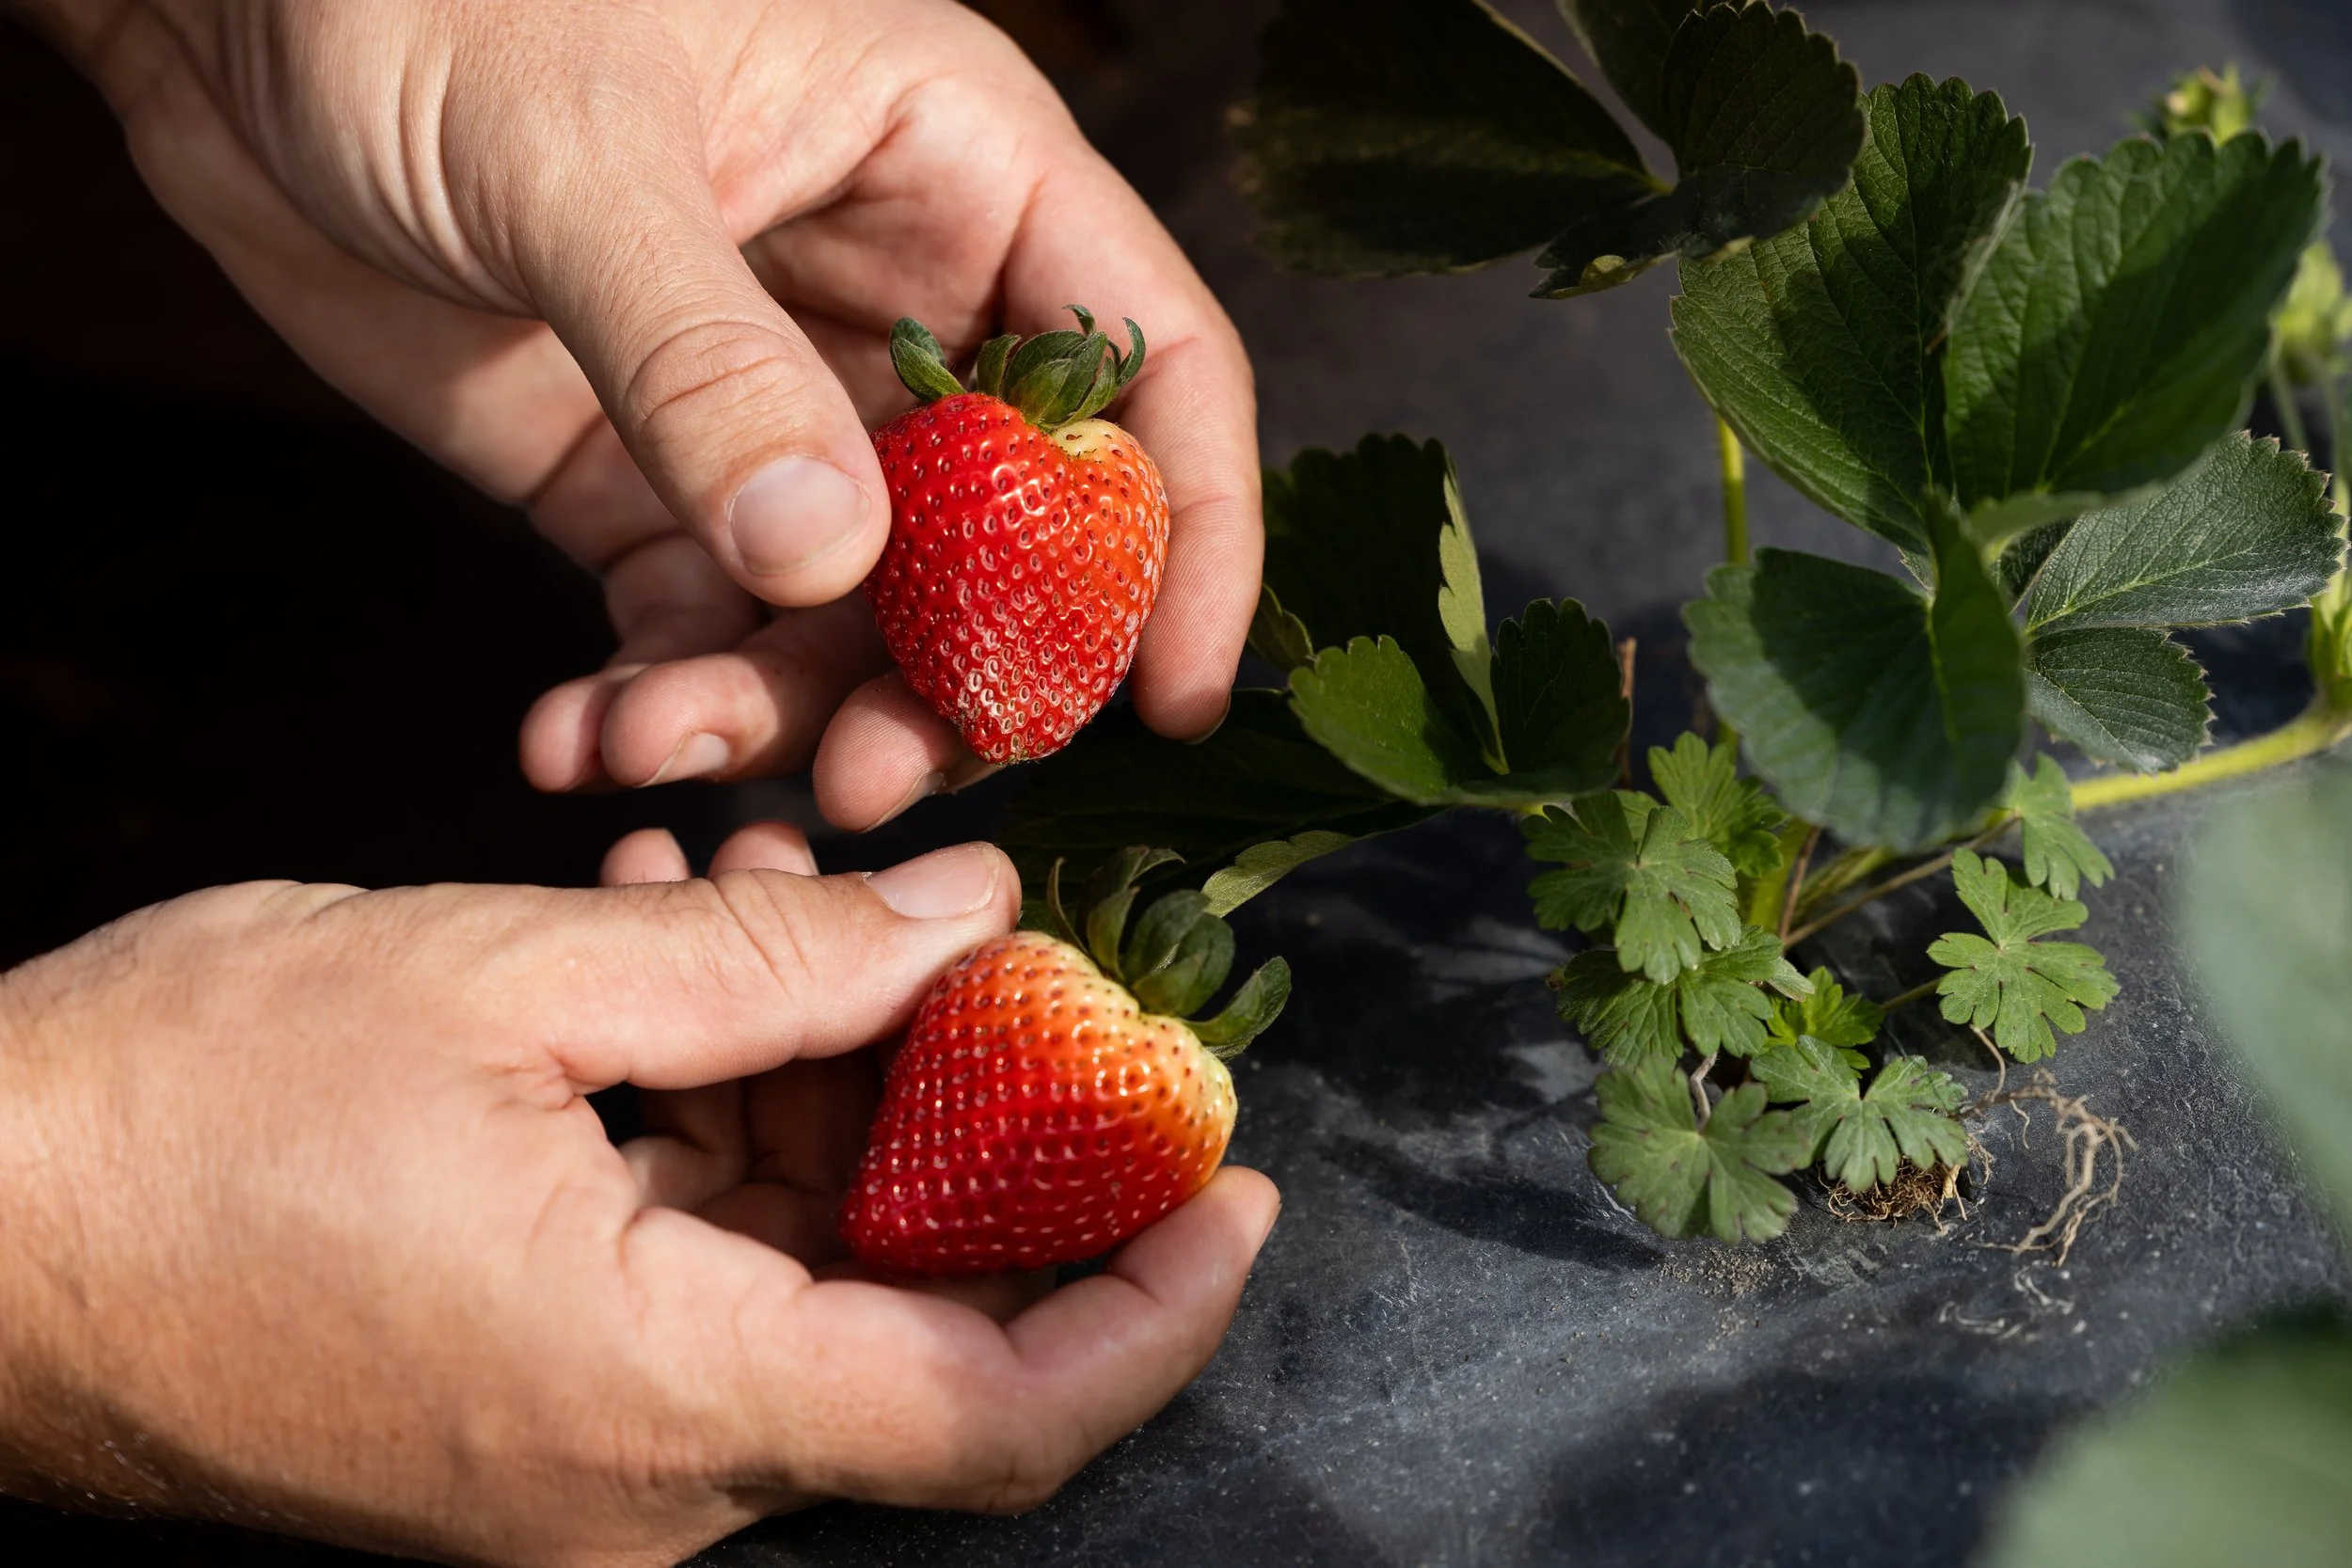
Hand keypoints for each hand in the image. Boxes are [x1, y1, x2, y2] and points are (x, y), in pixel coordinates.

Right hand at [0, 837, 1279, 1563]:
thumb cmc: (179, 1112)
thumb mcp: (505, 980)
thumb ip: (779, 962)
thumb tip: (976, 922)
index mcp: (662, 1400)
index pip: (1008, 1411)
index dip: (1159, 1301)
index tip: (1237, 1169)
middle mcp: (646, 1481)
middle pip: (923, 1321)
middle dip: (975, 1126)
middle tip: (973, 947)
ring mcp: (584, 1461)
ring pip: (811, 1285)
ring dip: (830, 1095)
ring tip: (770, 901)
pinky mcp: (530, 1415)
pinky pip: (702, 1286)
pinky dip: (730, 1139)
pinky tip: (684, 977)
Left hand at [27, 0, 1258, 826]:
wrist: (218, 17)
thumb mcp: (574, 153)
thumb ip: (704, 362)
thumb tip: (830, 561)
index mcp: (955, 171)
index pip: (1151, 367)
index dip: (1185, 536)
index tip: (1176, 696)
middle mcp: (891, 303)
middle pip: (1016, 538)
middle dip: (956, 677)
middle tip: (872, 780)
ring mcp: (771, 406)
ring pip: (859, 616)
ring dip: (788, 716)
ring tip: (666, 751)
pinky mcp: (650, 482)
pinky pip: (706, 630)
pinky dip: (665, 704)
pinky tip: (588, 738)